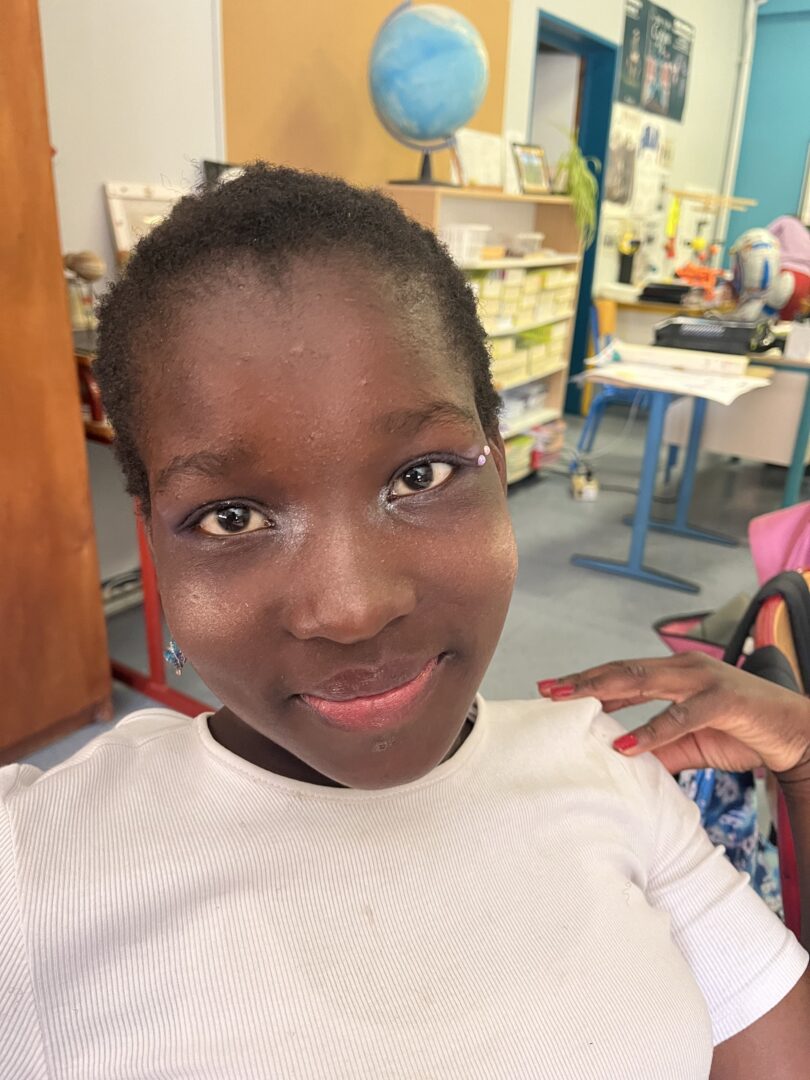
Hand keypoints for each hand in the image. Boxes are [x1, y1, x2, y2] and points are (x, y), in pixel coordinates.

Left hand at [539, 653, 809, 778]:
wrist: (796, 734)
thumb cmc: (742, 732)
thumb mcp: (691, 743)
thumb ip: (659, 749)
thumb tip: (623, 763)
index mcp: (674, 675)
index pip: (620, 675)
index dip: (585, 681)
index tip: (550, 690)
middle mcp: (683, 669)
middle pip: (622, 672)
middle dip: (582, 680)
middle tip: (546, 690)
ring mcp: (702, 680)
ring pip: (644, 682)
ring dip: (604, 691)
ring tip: (571, 703)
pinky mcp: (722, 700)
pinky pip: (681, 716)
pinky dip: (652, 731)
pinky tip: (626, 746)